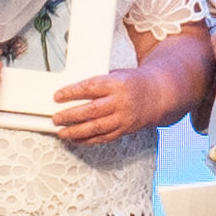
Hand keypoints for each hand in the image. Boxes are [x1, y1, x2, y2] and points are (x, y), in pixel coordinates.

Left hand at [43, 67, 167, 148]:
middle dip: (71, 115)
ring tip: (62, 133)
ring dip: (77, 132)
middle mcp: (120, 102)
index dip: (72, 93)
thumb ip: (98, 84)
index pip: (90, 88)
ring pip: (97, 127)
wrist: (159, 95)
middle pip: (92, 110)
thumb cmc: (134, 83)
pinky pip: (104, 137)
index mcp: (117, 84)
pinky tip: (77, 140)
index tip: (58, 96)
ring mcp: (123, 117)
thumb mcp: (116, 75)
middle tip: (56, 118)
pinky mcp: (125, 130)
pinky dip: (88, 140)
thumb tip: (72, 92)